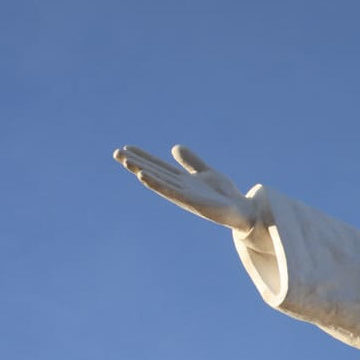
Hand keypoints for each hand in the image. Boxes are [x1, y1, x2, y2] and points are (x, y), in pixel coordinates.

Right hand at [114, 145, 256, 230]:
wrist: (243, 212)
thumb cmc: (225, 196)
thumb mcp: (207, 173)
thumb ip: (192, 162)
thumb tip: (174, 147)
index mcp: (182, 182)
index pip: (159, 166)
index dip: (144, 157)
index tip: (126, 147)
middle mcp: (180, 189)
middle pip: (154, 173)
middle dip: (136, 163)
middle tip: (116, 152)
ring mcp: (184, 196)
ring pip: (158, 181)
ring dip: (141, 170)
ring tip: (126, 161)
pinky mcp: (191, 202)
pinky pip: (170, 191)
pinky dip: (156, 183)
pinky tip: (143, 175)